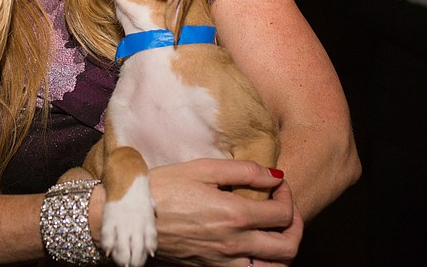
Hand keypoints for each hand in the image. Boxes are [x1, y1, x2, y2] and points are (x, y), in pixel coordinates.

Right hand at [148, 159, 301, 265]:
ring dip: (282, 251)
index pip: (283, 214)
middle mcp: (234, 243)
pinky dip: (260, 264)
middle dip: (295, 226)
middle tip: (286, 211)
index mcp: (234, 215)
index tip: (278, 186)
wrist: (130, 219)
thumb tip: (275, 175)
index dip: (288, 197)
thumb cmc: (163, 188)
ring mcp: (223, 261)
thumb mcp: (202, 169)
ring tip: (274, 233)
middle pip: (288, 247)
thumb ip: (243, 171)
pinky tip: (252, 248)